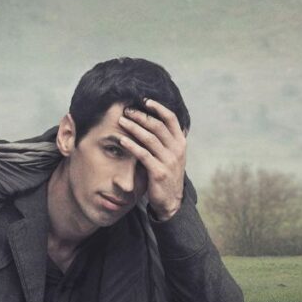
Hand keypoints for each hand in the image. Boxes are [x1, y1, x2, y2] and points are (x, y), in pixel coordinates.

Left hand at [117, 99, 186, 220]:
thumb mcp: (172, 154)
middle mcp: (177, 150)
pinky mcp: (159, 172)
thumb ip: (166, 139)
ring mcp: (169, 161)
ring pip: (150, 138)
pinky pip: (143, 155)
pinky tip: (121, 141)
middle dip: (141, 116)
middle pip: (157, 126)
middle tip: (126, 110)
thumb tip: (152, 119)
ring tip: (121, 120)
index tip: (144, 100)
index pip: (171, 119)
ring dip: (134, 127)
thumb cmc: (166, 173)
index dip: (158, 108)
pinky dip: (132, 146)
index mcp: (180, 142)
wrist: (170, 201)